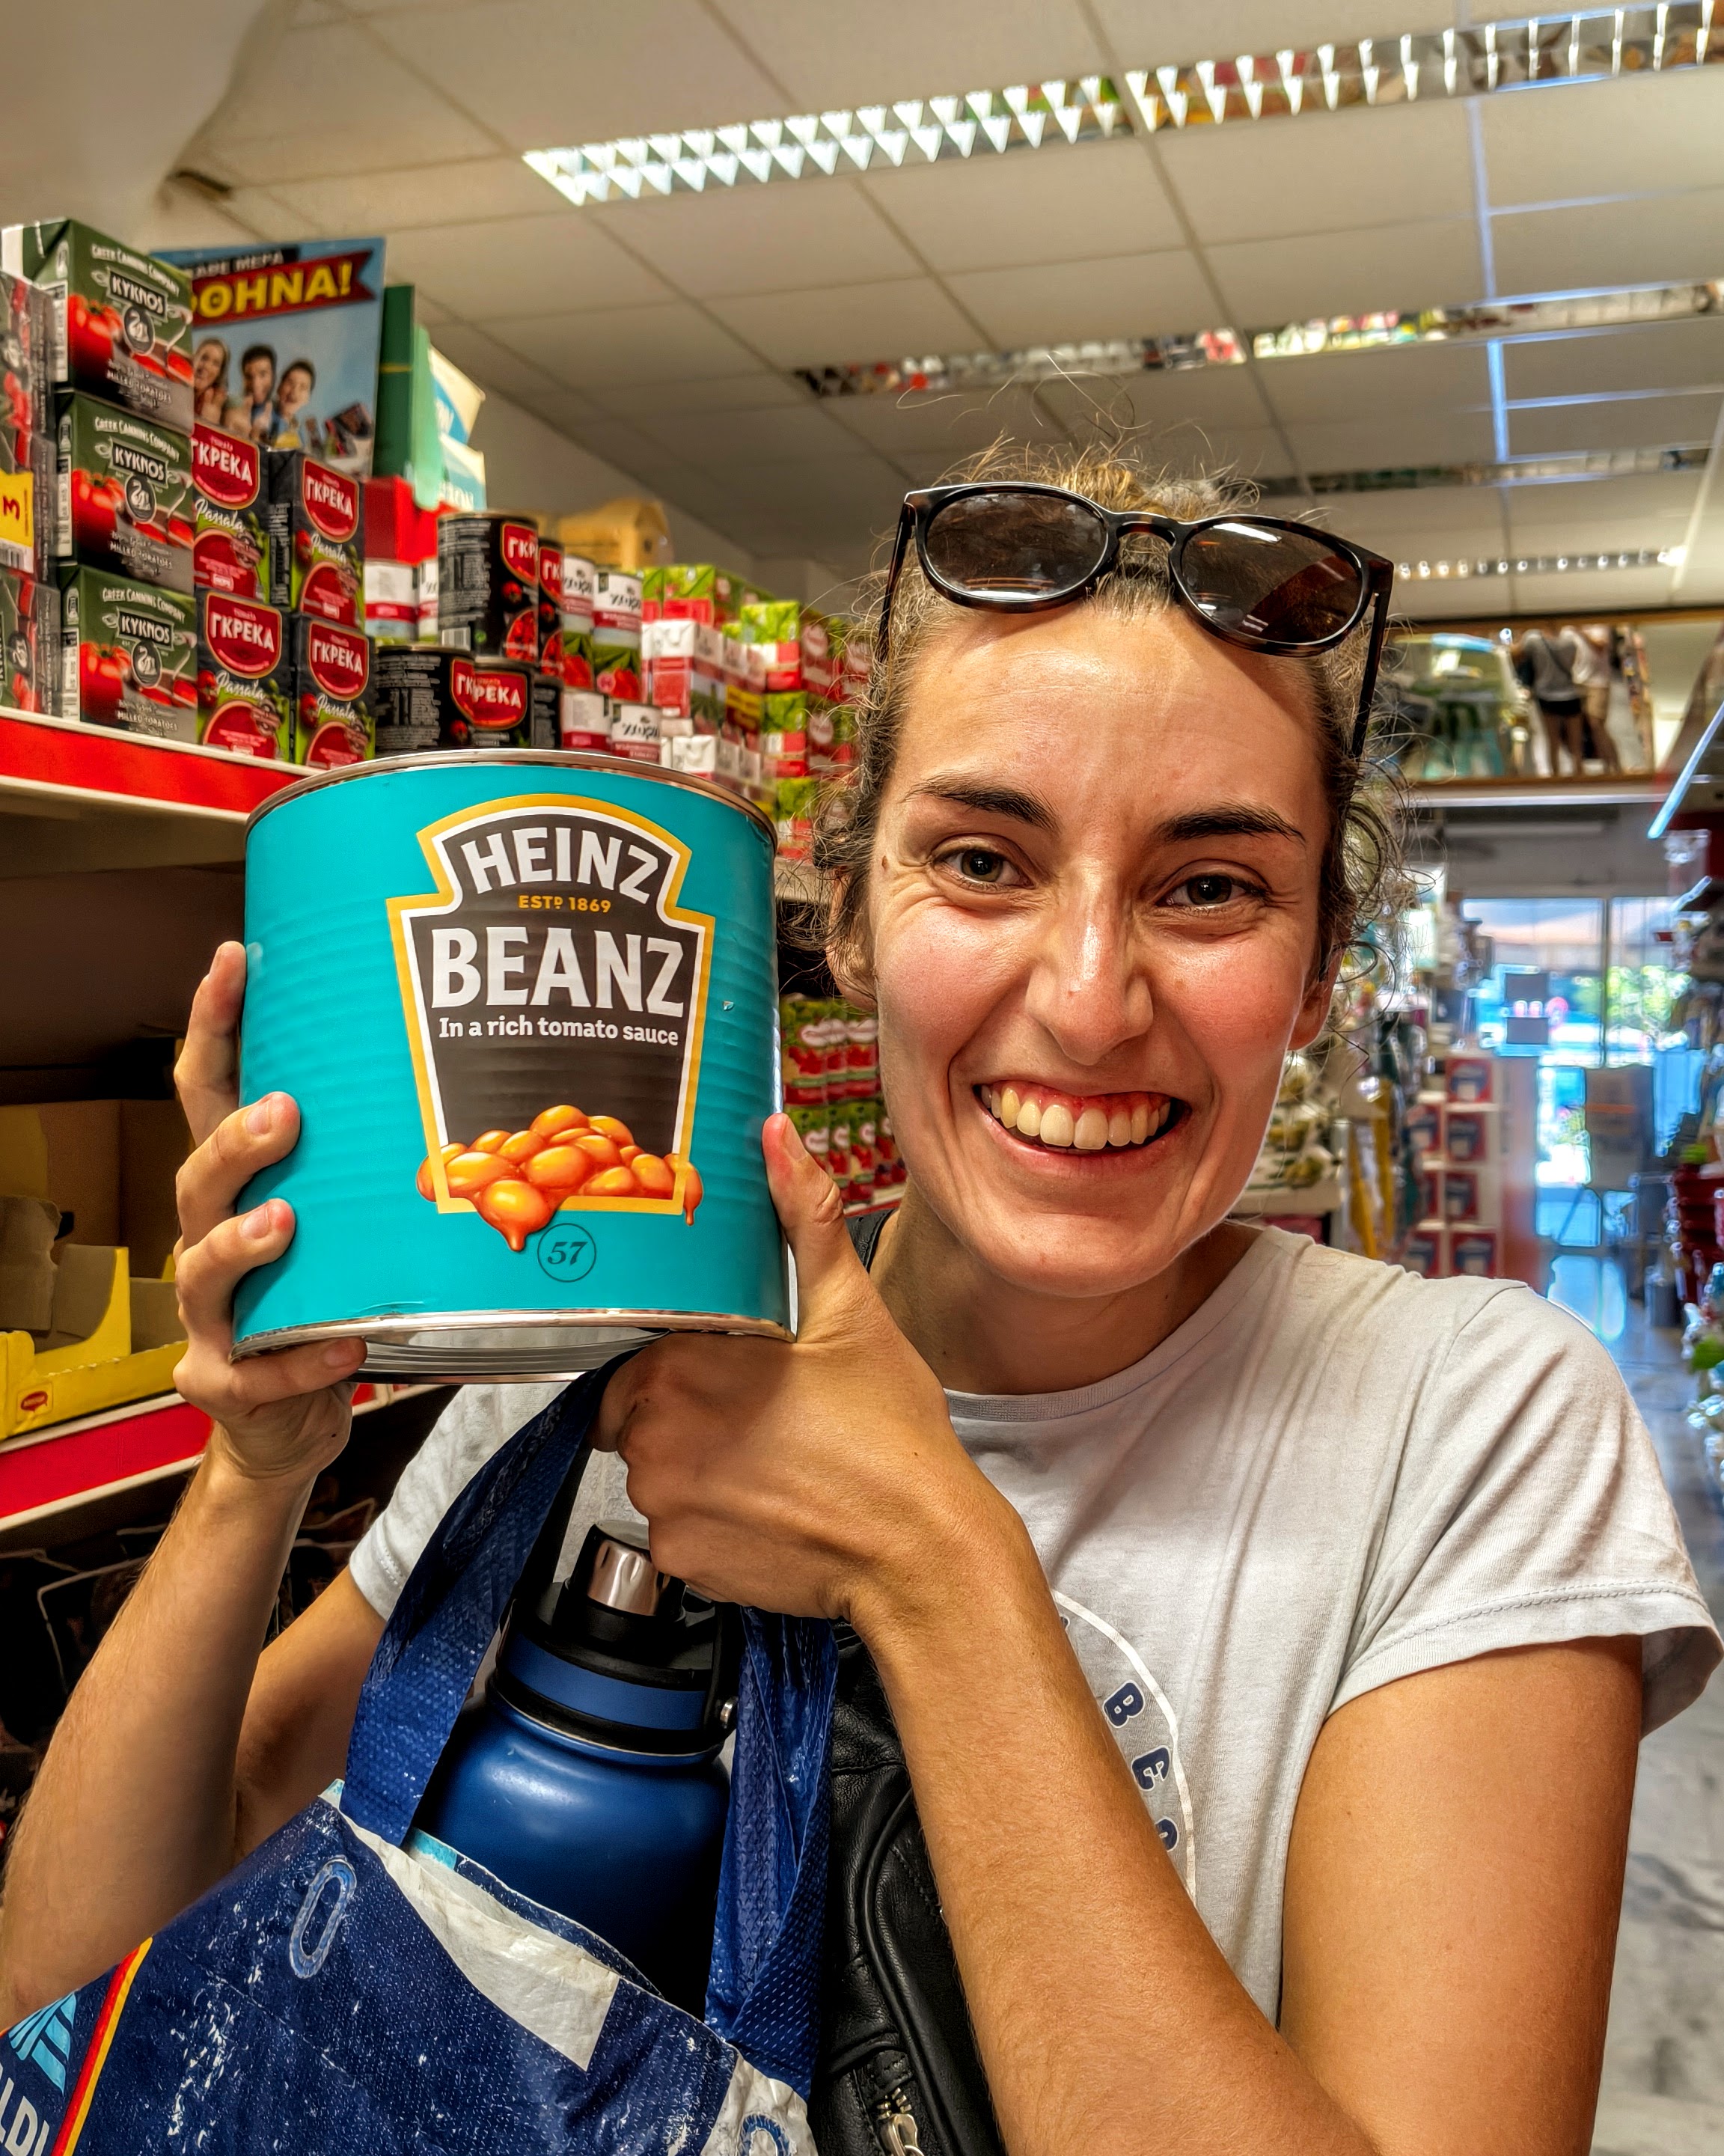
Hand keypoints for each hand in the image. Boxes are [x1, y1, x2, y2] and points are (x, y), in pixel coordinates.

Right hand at [171, 941, 365, 1486]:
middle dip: (238, 1140)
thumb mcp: (354, 1219)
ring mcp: (210, 1314)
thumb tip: (497, 1074)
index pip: (210, 1091)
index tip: (236, 958)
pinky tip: (341, 1349)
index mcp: (242, 1184)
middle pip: (199, 1173)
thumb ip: (385, 1160)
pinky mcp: (223, 1381)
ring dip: (243, 1241)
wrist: (291, 1419)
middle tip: (283, 1113)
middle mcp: (211, 1236)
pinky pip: (254, 1370)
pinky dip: (300, 1360)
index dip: (215, 1024)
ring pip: (204, 1268)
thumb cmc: (334, 1297)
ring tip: (282, 1221)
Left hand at [595, 1114, 1029, 1635]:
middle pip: (639, 1413)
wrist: (922, 1548)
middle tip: (765, 1415)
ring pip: (658, 1472)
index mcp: (681, 1364)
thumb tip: (777, 1134)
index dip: (682, 1359)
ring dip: (698, 1466)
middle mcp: (655, 1436)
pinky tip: (768, 1509)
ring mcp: (664, 1505)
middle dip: (687, 1412)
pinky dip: (712, 1523)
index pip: (637, 1353)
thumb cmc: (889, 1433)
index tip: (730, 1369)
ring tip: (773, 1462)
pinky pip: (677, 1532)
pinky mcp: (683, 1562)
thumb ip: (802, 1215)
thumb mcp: (850, 1310)